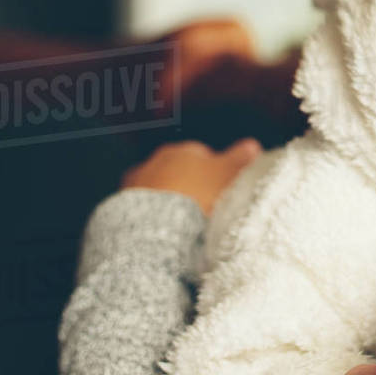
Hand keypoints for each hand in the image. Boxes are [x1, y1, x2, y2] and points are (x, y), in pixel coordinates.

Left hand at [120, 138, 260, 215]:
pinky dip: (153, 215)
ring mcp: (138, 183)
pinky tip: (164, 229)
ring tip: (184, 222)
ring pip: (160, 188)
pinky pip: (144, 208)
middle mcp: (157, 161)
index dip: (215, 172)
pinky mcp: (123, 206)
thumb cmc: (196, 198)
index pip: (203, 155)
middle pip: (179, 171)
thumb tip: (253, 145)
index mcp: (184, 150)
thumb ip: (240, 159)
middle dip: (190, 184)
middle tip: (205, 206)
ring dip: (170, 200)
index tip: (223, 189)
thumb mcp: (227, 176)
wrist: (157, 227)